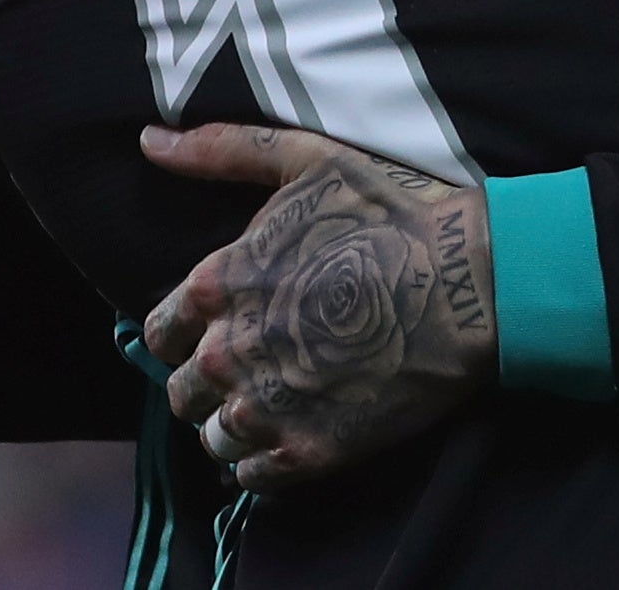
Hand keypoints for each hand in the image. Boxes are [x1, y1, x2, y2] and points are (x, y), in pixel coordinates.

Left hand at [137, 123, 494, 491]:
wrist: (468, 284)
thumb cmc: (392, 215)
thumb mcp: (307, 160)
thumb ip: (222, 151)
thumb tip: (150, 139)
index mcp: (218, 284)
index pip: (159, 333)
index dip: (185, 333)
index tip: (217, 331)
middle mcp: (227, 352)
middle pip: (182, 392)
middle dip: (208, 383)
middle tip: (254, 369)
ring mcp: (267, 407)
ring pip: (215, 438)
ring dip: (236, 424)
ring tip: (278, 404)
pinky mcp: (309, 452)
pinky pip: (253, 478)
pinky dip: (264, 463)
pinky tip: (295, 436)